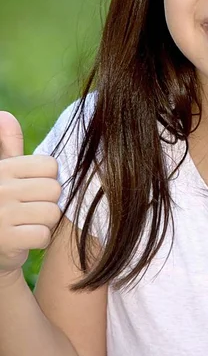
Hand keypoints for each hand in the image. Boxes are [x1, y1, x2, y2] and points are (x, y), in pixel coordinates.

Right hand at [0, 112, 60, 277]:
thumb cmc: (4, 205)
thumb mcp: (4, 173)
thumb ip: (8, 146)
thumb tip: (4, 115)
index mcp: (3, 169)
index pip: (50, 166)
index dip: (48, 179)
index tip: (32, 189)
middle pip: (54, 189)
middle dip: (49, 203)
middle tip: (31, 210)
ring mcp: (0, 214)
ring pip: (52, 213)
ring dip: (45, 222)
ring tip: (28, 223)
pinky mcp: (5, 240)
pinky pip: (44, 234)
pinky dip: (40, 240)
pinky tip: (26, 238)